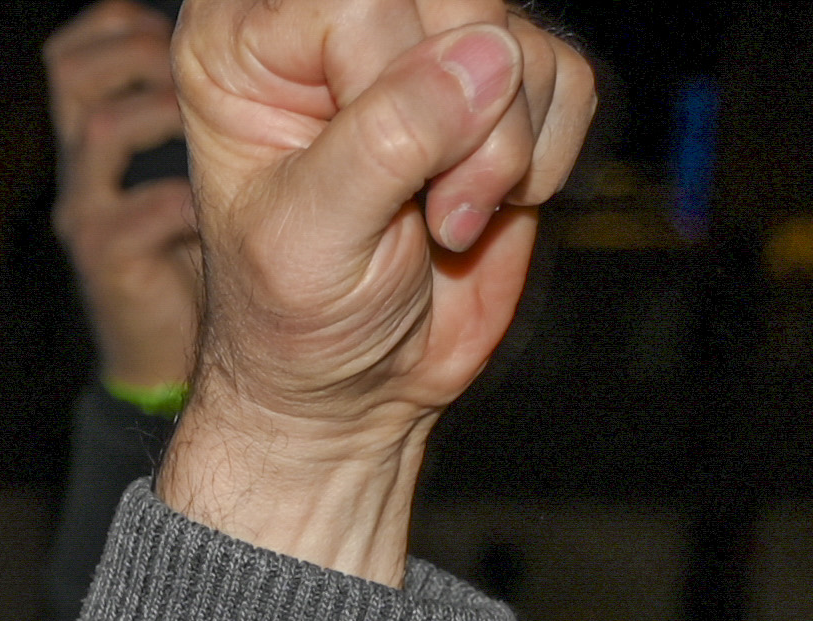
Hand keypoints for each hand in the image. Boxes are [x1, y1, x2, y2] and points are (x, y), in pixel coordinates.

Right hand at [52, 5, 213, 398]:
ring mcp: (91, 213)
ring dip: (163, 112)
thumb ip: (239, 104)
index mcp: (111, 129)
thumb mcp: (227, 163)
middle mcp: (90, 164)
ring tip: (212, 127)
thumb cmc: (241, 257)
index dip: (126, 24)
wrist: (225, 371)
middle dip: (138, 49)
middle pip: (72, 69)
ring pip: (99, 129)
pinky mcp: (106, 265)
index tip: (174, 24)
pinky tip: (210, 208)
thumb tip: (293, 45)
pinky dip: (179, 201)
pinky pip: (132, 215)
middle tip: (196, 64)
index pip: (90, 47)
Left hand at [157, 0, 598, 582]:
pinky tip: (483, 202)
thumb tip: (486, 58)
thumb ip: (385, 142)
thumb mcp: (309, 241)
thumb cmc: (297, 319)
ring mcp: (423, 40)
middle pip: (455, 1)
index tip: (363, 180)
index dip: (384, 92)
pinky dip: (546, 155)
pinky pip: (567, 74)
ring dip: (504, 148)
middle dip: (460, 122)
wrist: (352, 389)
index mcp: (244, 35)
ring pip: (518, 36)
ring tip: (442, 218)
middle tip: (420, 211)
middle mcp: (332, 17)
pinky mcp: (498, 80)